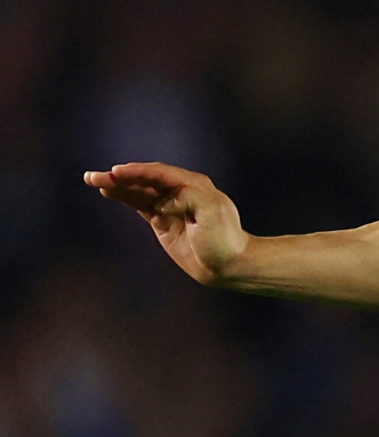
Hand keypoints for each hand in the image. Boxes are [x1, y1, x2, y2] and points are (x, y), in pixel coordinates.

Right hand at [85, 161, 248, 286]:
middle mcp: (180, 191)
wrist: (228, 264)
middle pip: (145, 179)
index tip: (117, 172)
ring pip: (139, 190)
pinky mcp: (162, 219)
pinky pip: (140, 203)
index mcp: (194, 185)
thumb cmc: (224, 238)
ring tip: (92, 179)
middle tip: (94, 176)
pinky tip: (109, 191)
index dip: (138, 171)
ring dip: (116, 184)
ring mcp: (170, 205)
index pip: (160, 173)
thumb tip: (165, 200)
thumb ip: (191, 198)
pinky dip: (124, 196)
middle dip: (119, 176)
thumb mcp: (213, 213)